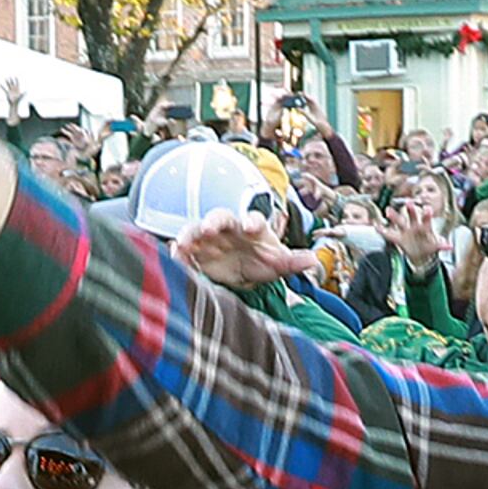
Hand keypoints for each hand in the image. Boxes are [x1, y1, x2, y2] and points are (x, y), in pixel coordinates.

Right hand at [174, 209, 299, 288]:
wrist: (243, 271)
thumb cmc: (262, 261)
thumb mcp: (278, 264)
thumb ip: (293, 262)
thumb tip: (314, 260)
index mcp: (252, 228)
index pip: (253, 219)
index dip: (252, 221)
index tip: (250, 227)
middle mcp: (229, 229)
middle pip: (219, 218)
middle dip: (213, 221)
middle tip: (207, 229)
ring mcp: (209, 239)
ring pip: (196, 230)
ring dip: (189, 235)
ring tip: (182, 245)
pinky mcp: (195, 253)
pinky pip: (184, 250)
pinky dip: (178, 253)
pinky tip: (174, 256)